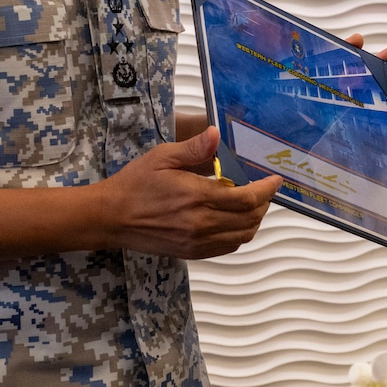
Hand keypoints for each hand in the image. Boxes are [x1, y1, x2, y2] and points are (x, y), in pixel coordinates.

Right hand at [101, 126, 282, 259]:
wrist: (111, 217)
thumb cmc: (135, 184)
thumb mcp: (162, 157)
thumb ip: (193, 148)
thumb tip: (216, 134)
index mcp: (197, 197)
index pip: (247, 198)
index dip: (267, 189)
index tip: (275, 179)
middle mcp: (201, 223)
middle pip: (250, 219)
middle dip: (264, 203)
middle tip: (265, 189)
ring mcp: (197, 242)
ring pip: (242, 236)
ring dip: (254, 220)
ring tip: (253, 203)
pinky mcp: (192, 252)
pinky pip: (227, 247)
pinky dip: (240, 234)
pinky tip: (235, 220)